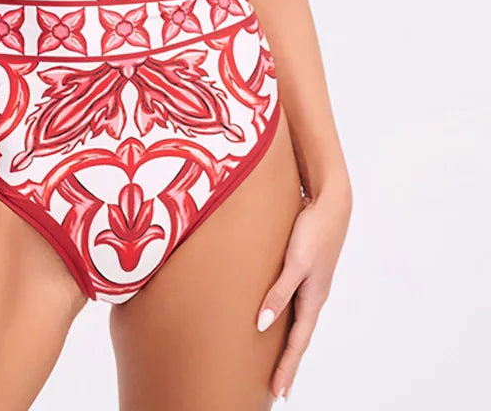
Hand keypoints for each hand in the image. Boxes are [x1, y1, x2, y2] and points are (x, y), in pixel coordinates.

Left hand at [256, 182, 351, 399]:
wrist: (331, 202)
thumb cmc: (314, 231)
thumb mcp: (296, 263)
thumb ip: (279, 292)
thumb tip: (261, 325)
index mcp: (313, 299)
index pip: (297, 342)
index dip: (287, 367)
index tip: (279, 393)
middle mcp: (312, 296)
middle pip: (298, 337)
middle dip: (288, 363)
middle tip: (277, 389)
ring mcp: (309, 283)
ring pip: (296, 320)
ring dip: (286, 342)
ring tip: (274, 360)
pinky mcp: (303, 269)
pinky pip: (292, 301)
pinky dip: (284, 317)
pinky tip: (274, 316)